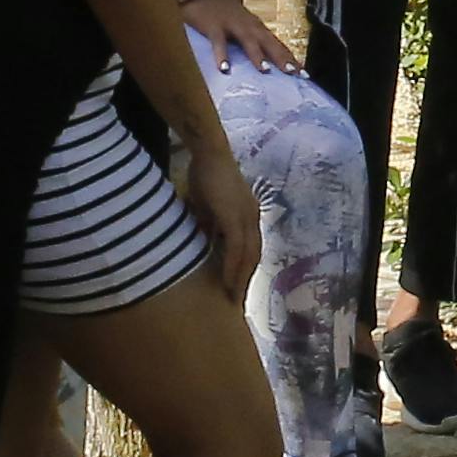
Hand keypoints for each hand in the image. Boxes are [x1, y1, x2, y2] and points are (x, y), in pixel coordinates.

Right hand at [178, 136, 265, 294]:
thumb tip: (202, 240)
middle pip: (254, 257)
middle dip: (246, 282)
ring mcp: (246, 218)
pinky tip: (227, 282)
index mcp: (249, 216)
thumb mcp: (207, 205)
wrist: (209, 152)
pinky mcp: (235, 216)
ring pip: (248, 257)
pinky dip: (233, 267)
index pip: (251, 249)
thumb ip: (208, 223)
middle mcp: (253, 219)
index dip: (245, 270)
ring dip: (241, 280)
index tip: (238, 290)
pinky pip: (236, 248)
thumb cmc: (205, 174)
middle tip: (238, 304)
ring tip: (233, 300)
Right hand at [195, 0, 302, 77]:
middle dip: (283, 57)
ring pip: (248, 40)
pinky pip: (218, 42)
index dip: (290, 57)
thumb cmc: (218, 7)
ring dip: (257, 55)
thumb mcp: (238, 22)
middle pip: (269, 42)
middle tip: (296, 74)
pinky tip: (225, 69)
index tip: (304, 74)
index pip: (277, 43)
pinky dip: (222, 55)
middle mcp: (247, 25)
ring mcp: (231, 24)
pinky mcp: (213, 26)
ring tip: (266, 71)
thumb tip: (261, 60)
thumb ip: (248, 38)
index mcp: (254, 25)